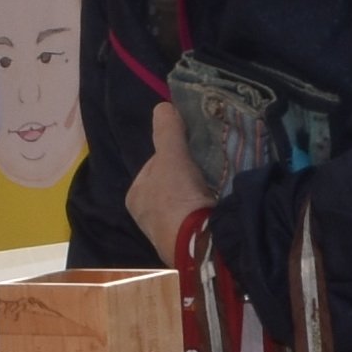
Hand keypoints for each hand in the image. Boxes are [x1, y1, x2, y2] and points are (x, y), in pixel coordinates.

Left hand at [125, 103, 206, 259]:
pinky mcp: (185, 245)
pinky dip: (204, 212)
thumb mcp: (171, 157)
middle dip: (187, 178)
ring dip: (197, 195)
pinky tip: (216, 207)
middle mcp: (144, 217)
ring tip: (215, 189)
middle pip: (171, 183)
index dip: (174, 155)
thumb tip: (162, 106)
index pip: (156, 165)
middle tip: (208, 173)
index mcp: (134, 196)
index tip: (193, 156)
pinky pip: (195, 218)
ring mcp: (165, 234)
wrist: (198, 244)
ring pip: (184, 202)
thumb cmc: (177, 198)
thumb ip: (167, 131)